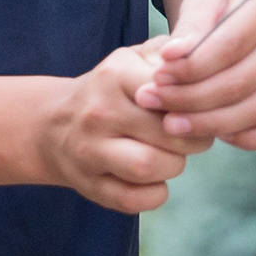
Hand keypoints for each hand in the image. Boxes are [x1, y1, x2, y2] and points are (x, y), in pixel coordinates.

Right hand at [37, 44, 213, 213]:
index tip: (198, 108)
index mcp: (114, 76)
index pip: (170, 93)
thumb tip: (202, 58)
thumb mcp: (131, 59)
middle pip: (167, 135)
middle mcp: (99, 112)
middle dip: (193, 140)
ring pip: (149, 168)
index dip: (196, 105)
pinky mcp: (90, 186)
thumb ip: (168, 55)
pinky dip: (155, 194)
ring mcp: (90, 152)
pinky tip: (155, 179)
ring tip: (172, 156)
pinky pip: (134, 200)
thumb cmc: (109, 89)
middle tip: (194, 137)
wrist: (53, 123)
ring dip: (173, 166)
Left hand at [134, 0, 255, 150]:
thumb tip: (170, 58)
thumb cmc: (224, 0)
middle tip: (152, 102)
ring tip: (172, 123)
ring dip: (209, 123)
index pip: (230, 46)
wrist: (253, 4)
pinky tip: (216, 133)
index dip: (190, 67)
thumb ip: (189, 27)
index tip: (156, 76)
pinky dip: (248, 139)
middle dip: (191, 98)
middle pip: (241, 82)